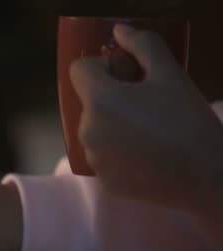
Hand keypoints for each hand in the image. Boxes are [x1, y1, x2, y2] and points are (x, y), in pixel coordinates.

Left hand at [70, 24, 222, 214]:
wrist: (206, 176)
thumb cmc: (189, 122)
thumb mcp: (171, 75)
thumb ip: (142, 46)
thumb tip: (119, 32)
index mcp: (99, 100)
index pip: (79, 69)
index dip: (102, 67)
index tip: (128, 76)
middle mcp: (87, 130)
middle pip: (88, 102)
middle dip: (110, 99)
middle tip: (146, 106)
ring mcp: (93, 159)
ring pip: (95, 130)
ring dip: (113, 126)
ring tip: (148, 133)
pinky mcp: (104, 182)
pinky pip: (104, 157)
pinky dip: (119, 154)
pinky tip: (146, 156)